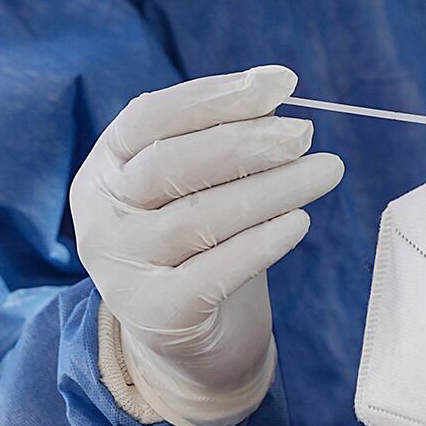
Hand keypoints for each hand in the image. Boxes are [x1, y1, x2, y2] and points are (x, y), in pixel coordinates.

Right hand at [72, 66, 343, 425]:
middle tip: (305, 133)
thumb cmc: (197, 244)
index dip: (217, 96)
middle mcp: (101, 216)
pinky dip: (261, 243)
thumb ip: (219, 142)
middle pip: (171, 164)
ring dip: (271, 188)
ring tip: (324, 171)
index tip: (281, 83)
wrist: (187, 342)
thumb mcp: (193, 186)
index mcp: (105, 168)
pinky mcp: (156, 316)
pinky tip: (299, 222)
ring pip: (199, 217)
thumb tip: (276, 92)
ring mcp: (123, 269)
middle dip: (246, 142)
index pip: (151, 117)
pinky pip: (214, 272)